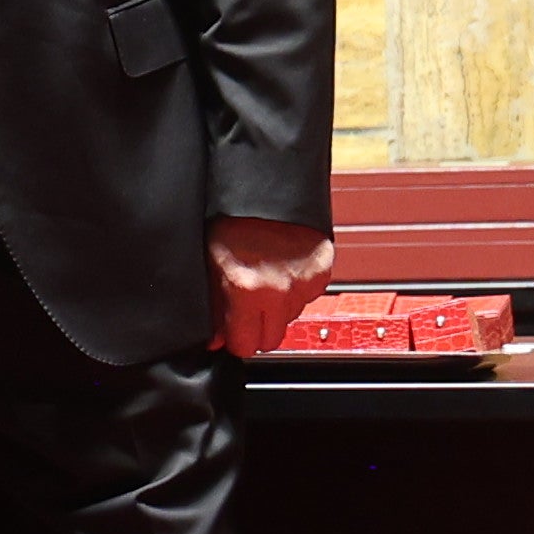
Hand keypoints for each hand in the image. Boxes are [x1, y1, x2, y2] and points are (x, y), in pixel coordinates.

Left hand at [208, 215, 332, 359]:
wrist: (264, 187)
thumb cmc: (233, 218)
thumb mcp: (211, 264)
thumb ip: (214, 307)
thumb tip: (216, 338)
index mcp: (246, 289)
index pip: (245, 346)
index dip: (236, 339)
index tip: (233, 331)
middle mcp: (278, 290)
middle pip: (271, 339)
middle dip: (257, 328)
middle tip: (248, 305)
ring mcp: (303, 281)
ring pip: (290, 317)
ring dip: (278, 307)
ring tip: (266, 278)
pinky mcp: (321, 270)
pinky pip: (309, 296)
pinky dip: (297, 288)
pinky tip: (283, 268)